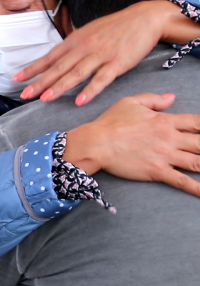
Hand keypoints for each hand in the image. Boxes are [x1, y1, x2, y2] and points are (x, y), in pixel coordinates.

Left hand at [16, 0, 199, 105]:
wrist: (144, 18)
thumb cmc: (114, 27)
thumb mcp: (88, 32)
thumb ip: (73, 46)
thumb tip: (56, 58)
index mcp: (75, 40)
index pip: (50, 57)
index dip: (33, 69)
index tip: (17, 79)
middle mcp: (84, 48)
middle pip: (58, 67)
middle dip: (40, 82)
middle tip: (24, 94)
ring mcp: (101, 55)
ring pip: (76, 74)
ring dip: (59, 87)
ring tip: (45, 98)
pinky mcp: (118, 63)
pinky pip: (102, 79)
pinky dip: (90, 90)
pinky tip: (80, 101)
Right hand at [65, 93, 199, 196]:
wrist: (95, 142)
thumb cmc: (109, 122)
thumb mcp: (130, 103)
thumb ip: (154, 99)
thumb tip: (172, 98)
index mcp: (165, 120)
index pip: (197, 122)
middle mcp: (169, 137)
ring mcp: (165, 155)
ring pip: (198, 162)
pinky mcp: (157, 171)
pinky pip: (182, 181)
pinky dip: (197, 188)